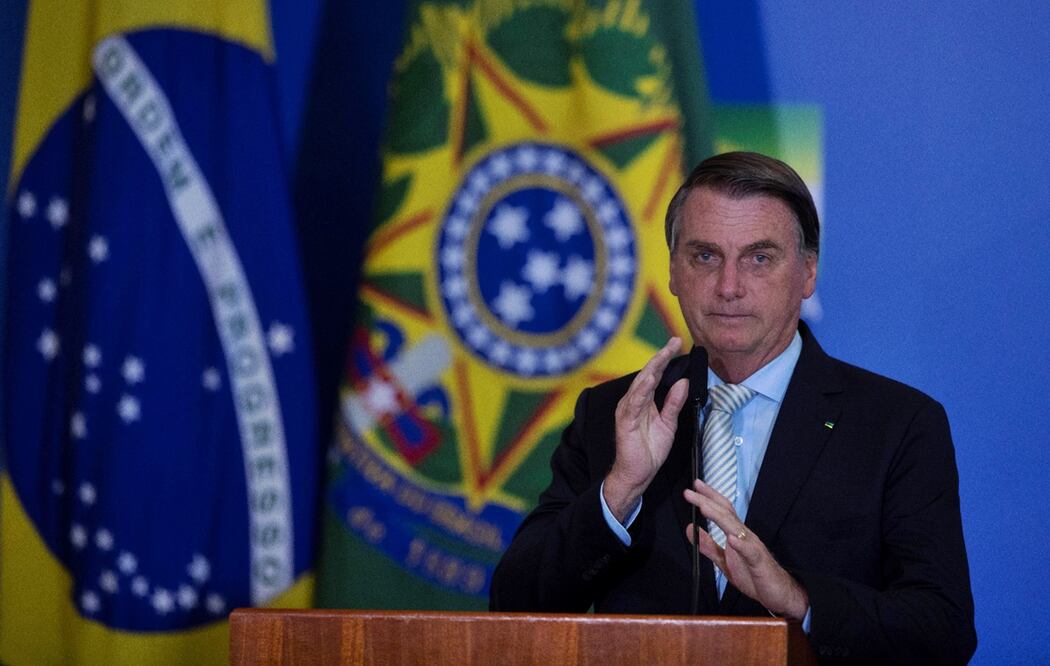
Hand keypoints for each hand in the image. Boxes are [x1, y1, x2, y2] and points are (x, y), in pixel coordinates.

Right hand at [603, 337, 688, 522]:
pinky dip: (642, 390)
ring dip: (652, 369)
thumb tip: (682, 382)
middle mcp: (634, 401)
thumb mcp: (668, 423)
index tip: (677, 342)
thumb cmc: (649, 449)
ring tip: (662, 355)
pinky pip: (634, 403)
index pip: (655, 374)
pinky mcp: (625, 422)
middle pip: (648, 374)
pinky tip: (650, 380)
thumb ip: (674, 403)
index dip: (665, 358)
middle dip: (661, 357)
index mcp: (644, 400)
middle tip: (674, 341)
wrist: (637, 473)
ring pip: (640, 385)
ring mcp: (628, 410)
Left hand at [684, 480, 808, 619]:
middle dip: (708, 501)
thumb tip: (691, 528)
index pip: (722, 510)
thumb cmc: (753, 575)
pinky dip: (741, 545)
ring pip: (735, 528)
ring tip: (704, 507)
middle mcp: (745, 536)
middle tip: (691, 491)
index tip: (694, 486)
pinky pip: (750, 552)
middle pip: (725, 514)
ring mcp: (753, 547)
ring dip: (719, 516)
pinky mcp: (760, 563)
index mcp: (736, 535)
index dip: (709, 497)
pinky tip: (731, 539)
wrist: (778, 593)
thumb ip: (708, 545)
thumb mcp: (724, 560)